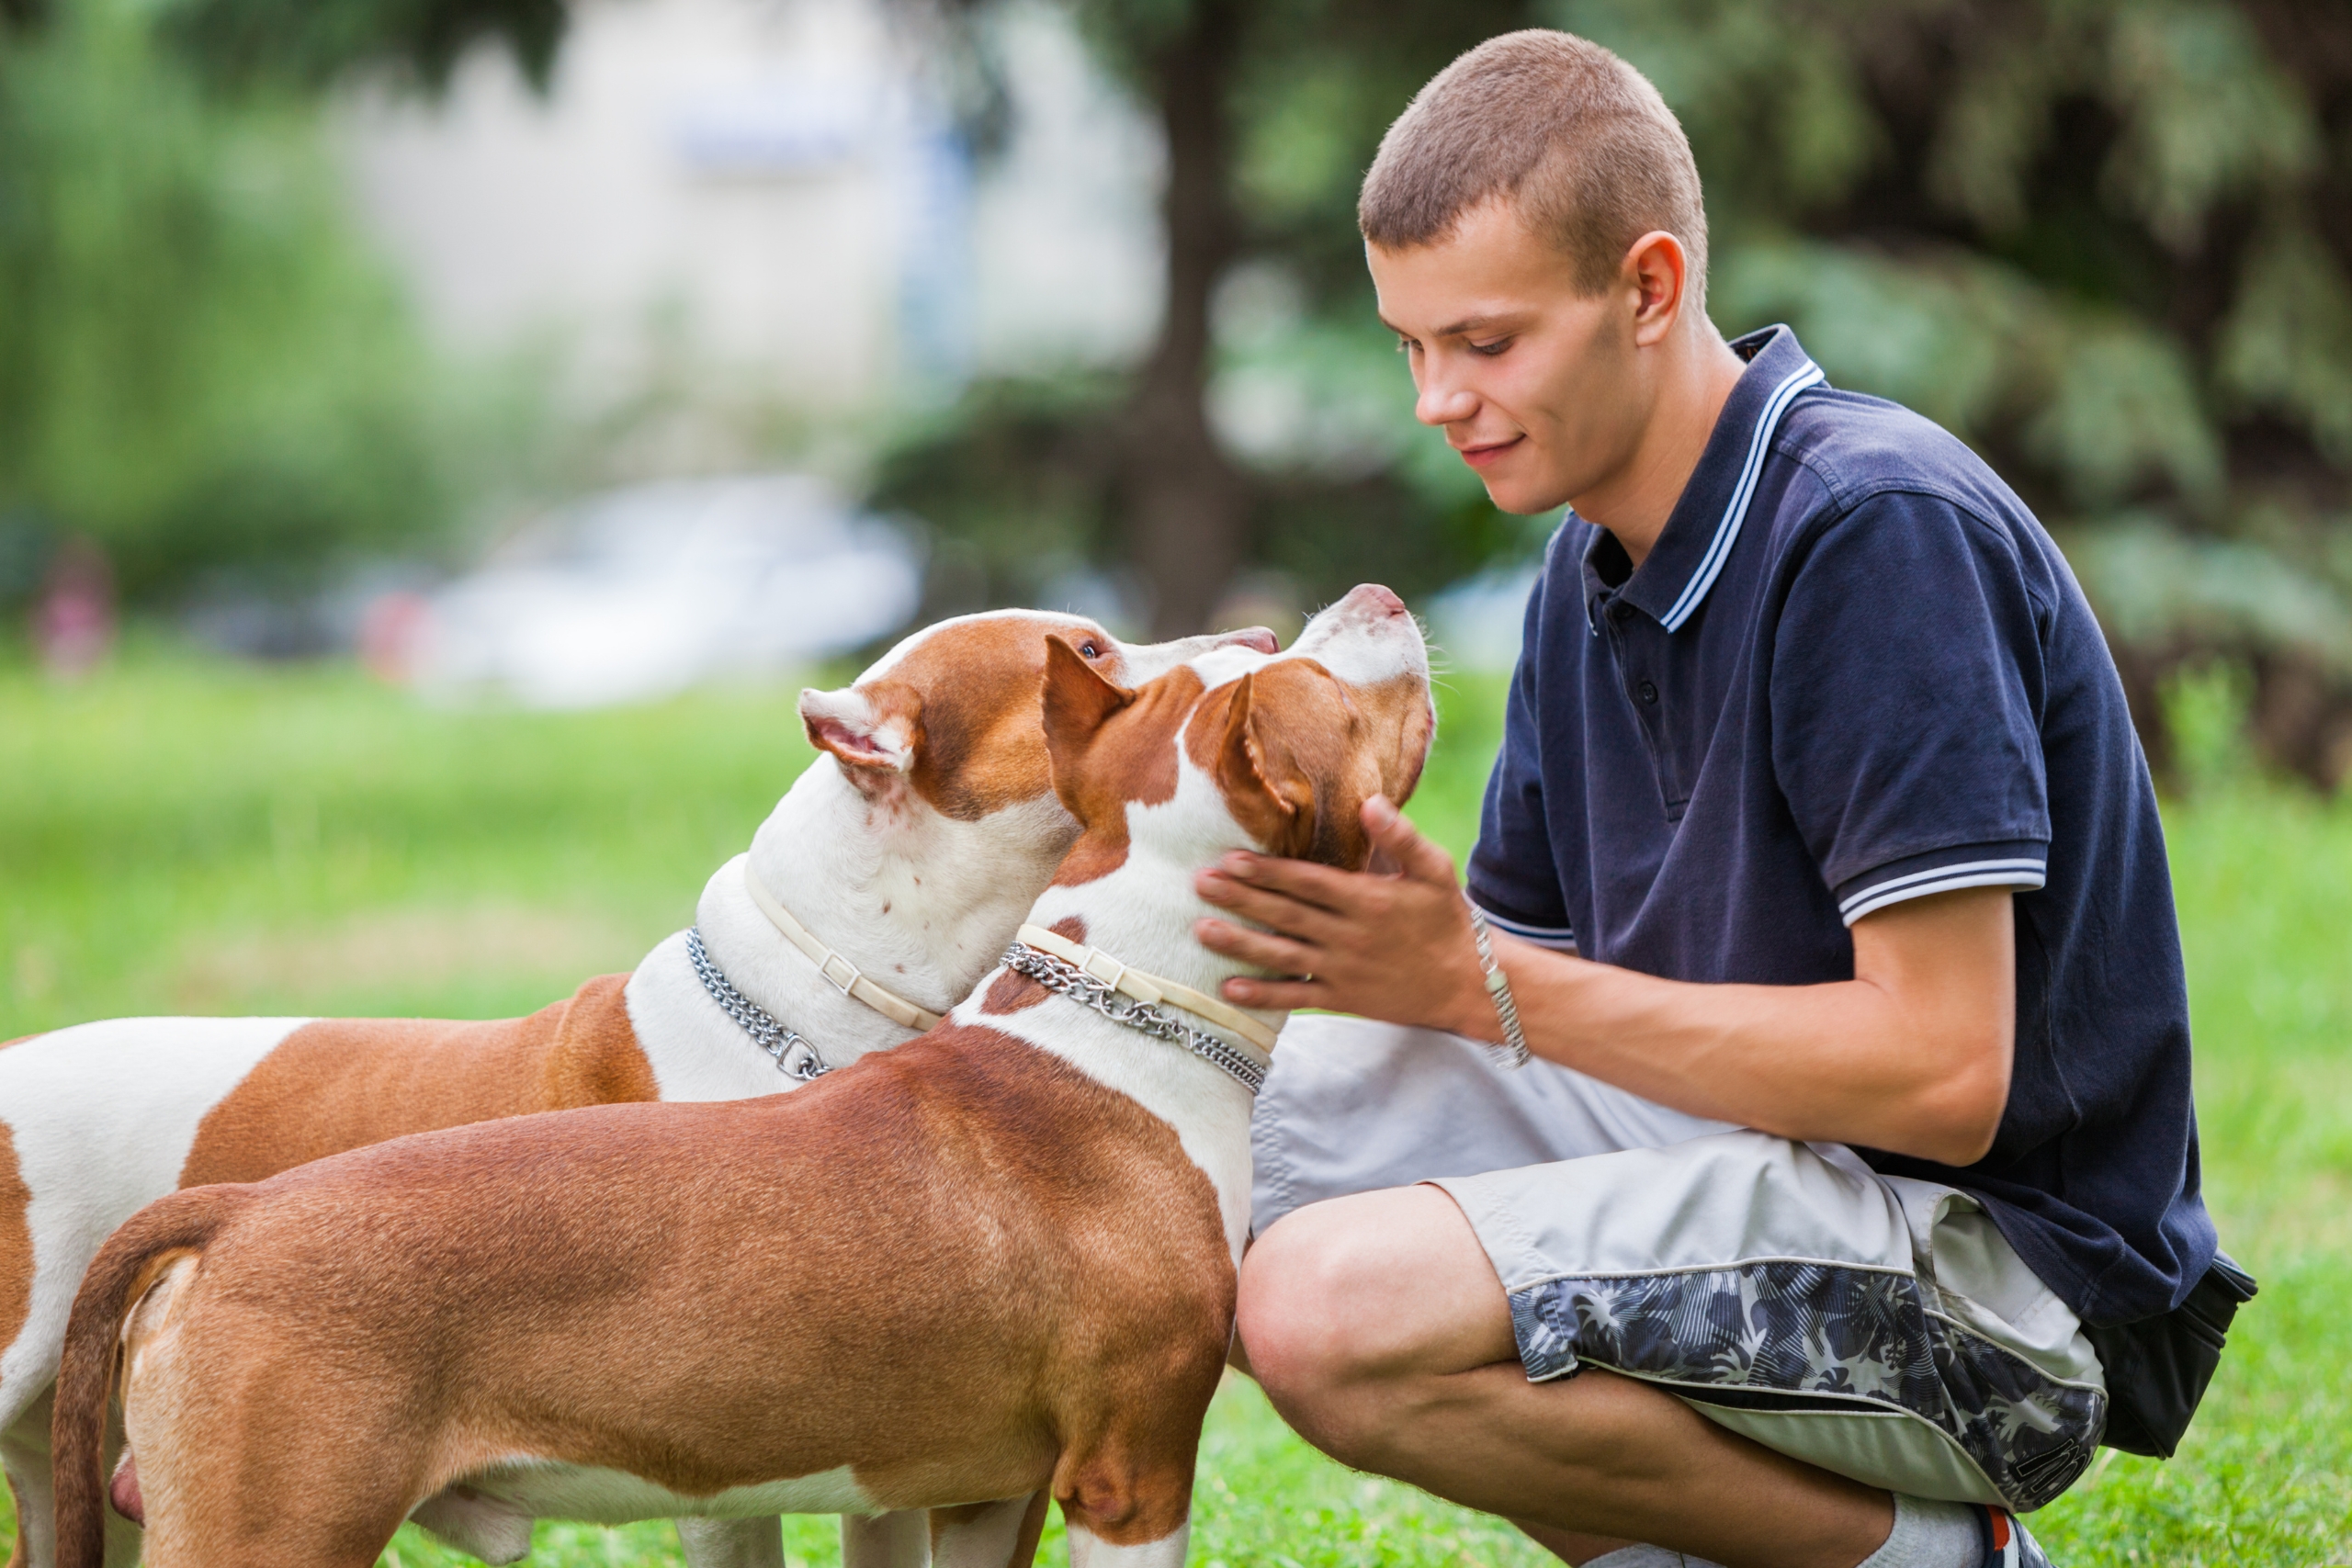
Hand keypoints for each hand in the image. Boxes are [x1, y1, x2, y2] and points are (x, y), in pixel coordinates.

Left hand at [1193, 795, 1497, 1037]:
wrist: (1469, 984)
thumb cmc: (1448, 920)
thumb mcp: (1434, 870)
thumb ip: (1400, 837)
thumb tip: (1370, 802)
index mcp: (1367, 900)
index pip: (1307, 882)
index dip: (1267, 872)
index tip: (1230, 859)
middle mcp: (1349, 936)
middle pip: (1286, 915)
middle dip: (1241, 899)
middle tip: (1199, 884)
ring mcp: (1343, 971)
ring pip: (1282, 955)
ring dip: (1240, 943)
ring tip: (1201, 930)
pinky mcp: (1344, 999)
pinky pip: (1297, 998)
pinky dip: (1263, 995)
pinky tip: (1229, 988)